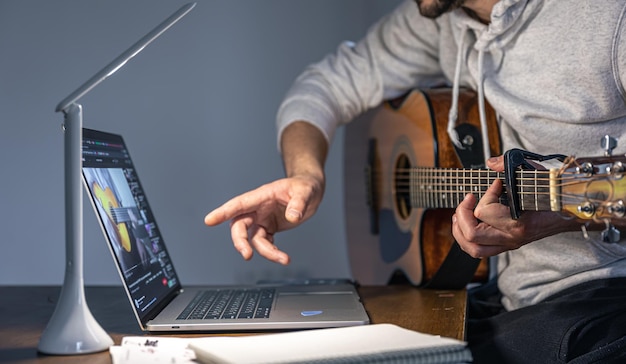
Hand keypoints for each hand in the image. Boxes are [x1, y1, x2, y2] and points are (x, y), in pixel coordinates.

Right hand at [204, 174, 323, 264]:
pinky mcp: (268, 228)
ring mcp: (262, 219)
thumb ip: (299, 203)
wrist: (310, 192)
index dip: (223, 212)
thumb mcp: (305, 191)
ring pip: (252, 239)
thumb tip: (293, 216)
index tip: (209, 220)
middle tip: (247, 254)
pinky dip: (272, 252)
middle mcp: (257, 209)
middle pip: (239, 226)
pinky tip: (282, 257)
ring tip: (283, 259)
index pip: (239, 203)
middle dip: (240, 241)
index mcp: (261, 196)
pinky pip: (265, 243)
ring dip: (265, 252)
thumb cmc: (304, 186)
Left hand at [452, 156, 572, 257]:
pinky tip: (466, 223)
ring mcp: (510, 243)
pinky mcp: (508, 244)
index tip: (496, 184)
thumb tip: (491, 163)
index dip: (485, 194)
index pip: (484, 211)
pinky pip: (480, 250)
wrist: (574, 210)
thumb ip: (509, 166)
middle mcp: (512, 237)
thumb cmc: (556, 192)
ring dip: (460, 231)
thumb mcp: (535, 172)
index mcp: (519, 222)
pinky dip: (467, 238)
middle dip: (462, 214)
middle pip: (472, 235)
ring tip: (460, 214)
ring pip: (473, 248)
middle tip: (468, 199)